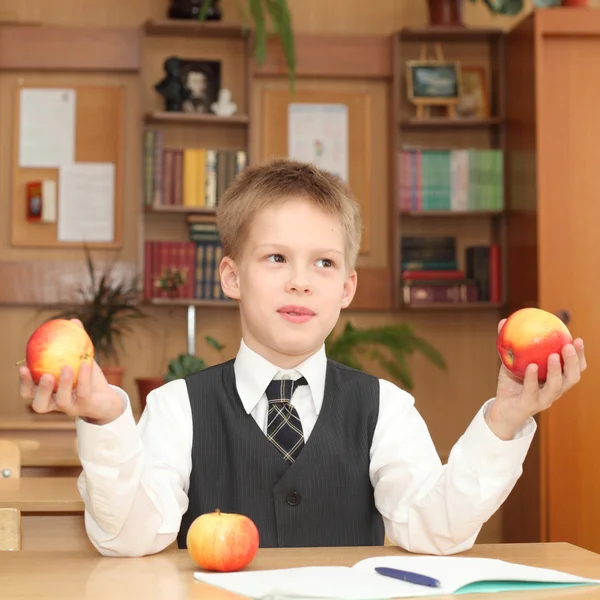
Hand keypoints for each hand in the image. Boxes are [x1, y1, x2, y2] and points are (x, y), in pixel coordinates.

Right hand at [18, 319, 123, 424]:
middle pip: (39, 404)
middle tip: (45, 374)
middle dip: (39, 390)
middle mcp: (56, 403)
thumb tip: (73, 321)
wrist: (108, 398)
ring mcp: (72, 408)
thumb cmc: (88, 378)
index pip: (29, 392)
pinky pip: (84, 393)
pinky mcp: (87, 407)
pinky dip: (84, 378)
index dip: (23, 382)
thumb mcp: (81, 360)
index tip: (23, 366)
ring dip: (64, 384)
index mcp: (48, 393)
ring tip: (66, 367)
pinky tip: (86, 364)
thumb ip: (75, 343)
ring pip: (62, 401)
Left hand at [486, 318, 586, 440]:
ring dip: (557, 370)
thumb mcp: (510, 361)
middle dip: (574, 361)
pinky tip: (532, 366)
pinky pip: (532, 391)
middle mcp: (554, 391)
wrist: (500, 409)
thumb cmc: (510, 384)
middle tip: (569, 345)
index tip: (578, 339)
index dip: (579, 356)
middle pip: (572, 377)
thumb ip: (510, 343)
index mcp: (555, 380)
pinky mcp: (529, 405)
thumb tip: (503, 321)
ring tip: (554, 355)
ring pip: (556, 386)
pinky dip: (532, 379)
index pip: (574, 369)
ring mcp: (543, 400)